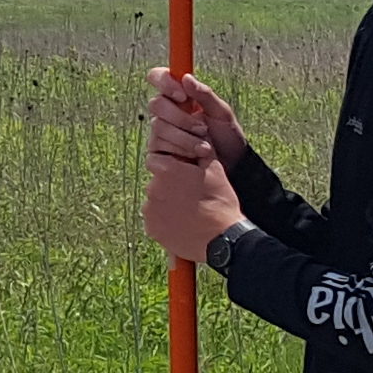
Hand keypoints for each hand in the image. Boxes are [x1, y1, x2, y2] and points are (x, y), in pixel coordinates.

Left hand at [145, 71, 246, 263]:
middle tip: (188, 194)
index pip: (157, 159)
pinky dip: (165, 219)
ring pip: (155, 200)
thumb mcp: (215, 170)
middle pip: (156, 180)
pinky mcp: (151, 228)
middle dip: (169, 184)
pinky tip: (182, 222)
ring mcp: (150, 209)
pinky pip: (155, 219)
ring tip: (188, 211)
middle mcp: (153, 188)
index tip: (181, 173)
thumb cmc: (220, 201)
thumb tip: (199, 134)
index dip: (170, 165)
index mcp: (167, 170)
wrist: (222, 238)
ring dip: (167, 202)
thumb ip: (201, 150)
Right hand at [150, 66, 245, 170]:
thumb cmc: (227, 136)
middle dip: (181, 118)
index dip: (164, 83)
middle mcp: (166, 112)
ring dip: (184, 138)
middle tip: (203, 128)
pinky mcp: (158, 153)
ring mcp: (160, 132)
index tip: (183, 96)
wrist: (231, 166)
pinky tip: (193, 158)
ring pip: (157, 127)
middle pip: (156, 104)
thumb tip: (185, 77)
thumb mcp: (221, 113)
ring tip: (205, 148)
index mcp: (179, 95)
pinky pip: (156, 149)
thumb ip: (205, 94)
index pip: (157, 77)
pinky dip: (178, 152)